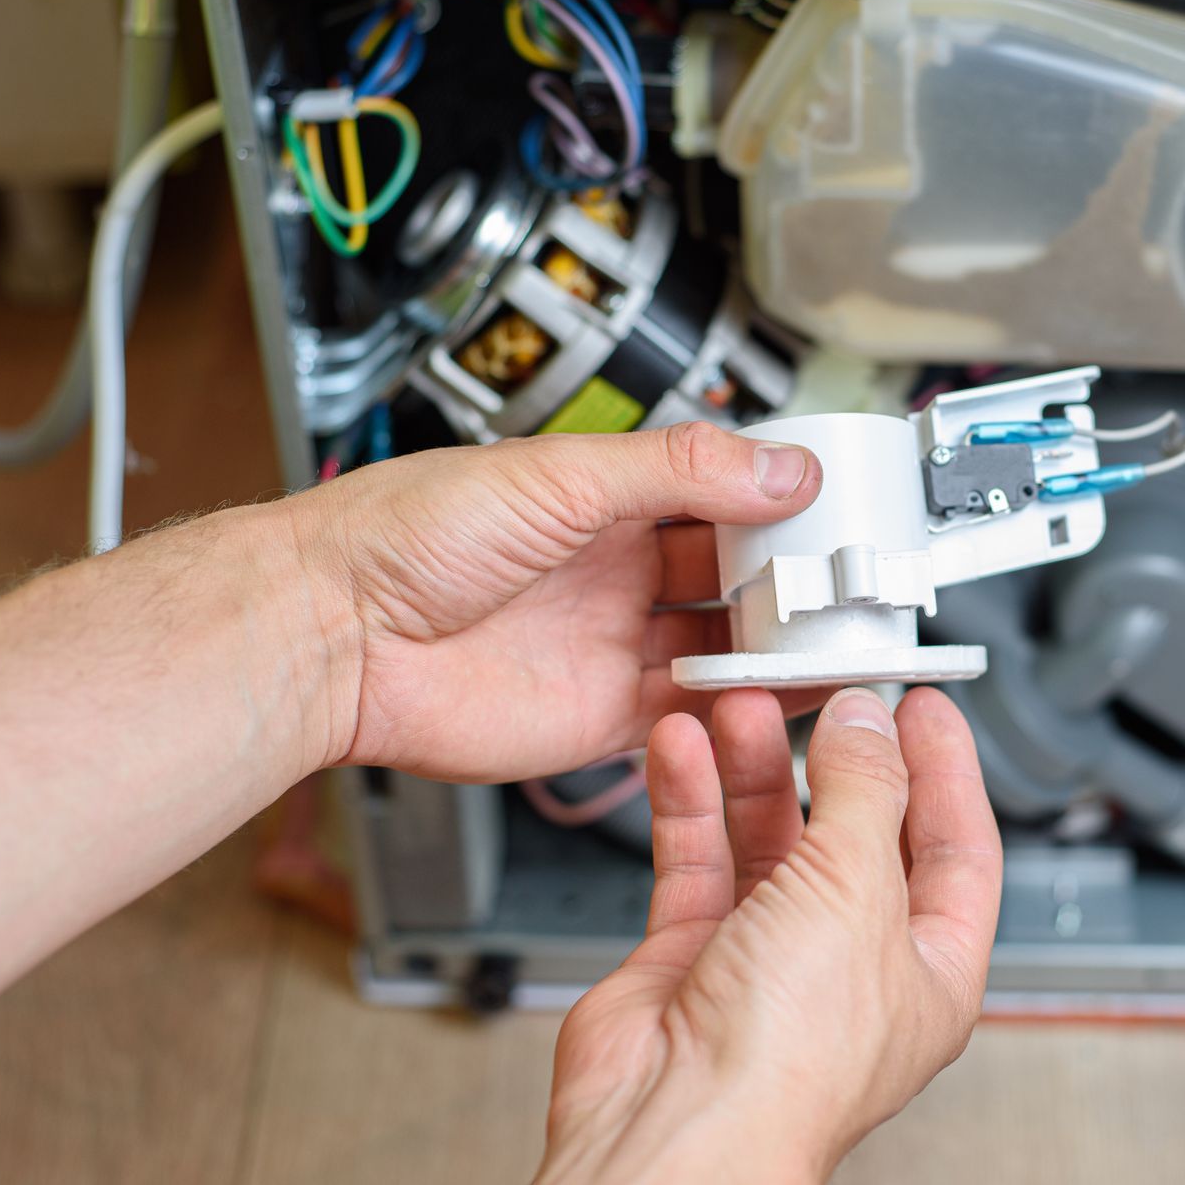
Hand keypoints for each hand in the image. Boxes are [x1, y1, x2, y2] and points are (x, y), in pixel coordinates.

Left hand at [283, 423, 821, 781]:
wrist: (332, 633)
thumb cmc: (408, 536)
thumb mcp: (560, 478)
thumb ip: (678, 471)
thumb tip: (781, 466)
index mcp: (603, 499)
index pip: (719, 493)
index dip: (779, 499)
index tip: (838, 504)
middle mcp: (613, 571)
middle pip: (732, 573)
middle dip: (792, 575)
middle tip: (852, 578)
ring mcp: (609, 645)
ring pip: (721, 644)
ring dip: (777, 641)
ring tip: (841, 635)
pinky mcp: (599, 717)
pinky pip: (689, 711)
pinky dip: (741, 705)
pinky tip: (786, 692)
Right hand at [499, 686, 1003, 1184]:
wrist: (676, 1125)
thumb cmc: (788, 1059)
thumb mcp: (857, 888)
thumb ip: (863, 792)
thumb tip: (868, 726)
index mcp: (928, 969)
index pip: (956, 848)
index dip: (946, 771)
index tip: (924, 707)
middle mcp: (850, 968)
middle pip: (855, 835)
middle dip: (836, 759)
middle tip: (822, 695)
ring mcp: (767, 962)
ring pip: (769, 840)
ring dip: (756, 768)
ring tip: (741, 706)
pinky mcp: (691, 958)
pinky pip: (697, 860)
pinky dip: (689, 801)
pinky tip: (682, 751)